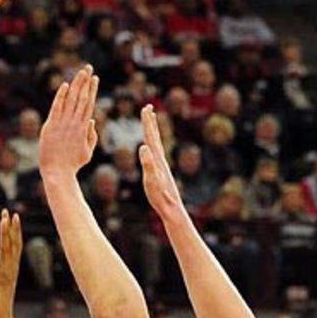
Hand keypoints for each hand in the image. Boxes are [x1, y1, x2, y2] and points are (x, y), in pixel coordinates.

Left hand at [0, 209, 22, 317]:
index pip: (15, 246)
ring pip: (7, 250)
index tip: (12, 217)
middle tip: (9, 211)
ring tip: (4, 219)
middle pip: (13, 244)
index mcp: (11, 269)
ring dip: (5, 234)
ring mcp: (6, 275)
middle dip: (11, 227)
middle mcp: (11, 269)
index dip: (14, 231)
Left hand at [39, 65, 99, 178]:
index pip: (89, 104)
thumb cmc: (72, 164)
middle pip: (81, 98)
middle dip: (86, 81)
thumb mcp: (87, 152)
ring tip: (81, 72)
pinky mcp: (51, 126)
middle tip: (89, 68)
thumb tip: (92, 121)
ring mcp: (62, 124)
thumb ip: (91, 136)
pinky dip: (61, 96)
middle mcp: (74, 123)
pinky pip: (57, 107)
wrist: (57, 172)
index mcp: (83, 128)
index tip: (95, 78)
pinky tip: (65, 85)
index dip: (92, 90)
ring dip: (76, 84)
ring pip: (71, 99)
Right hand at [138, 104, 182, 220]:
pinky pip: (155, 155)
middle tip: (148, 108)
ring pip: (156, 145)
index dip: (148, 123)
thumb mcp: (152, 180)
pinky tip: (152, 149)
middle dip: (150, 123)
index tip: (146, 107)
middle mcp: (161, 160)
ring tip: (150, 124)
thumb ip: (148, 164)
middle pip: (155, 137)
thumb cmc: (161, 197)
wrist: (172, 209)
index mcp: (157, 159)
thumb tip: (143, 147)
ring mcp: (162, 167)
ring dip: (152, 133)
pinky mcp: (161, 174)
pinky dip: (153, 147)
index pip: (151, 137)